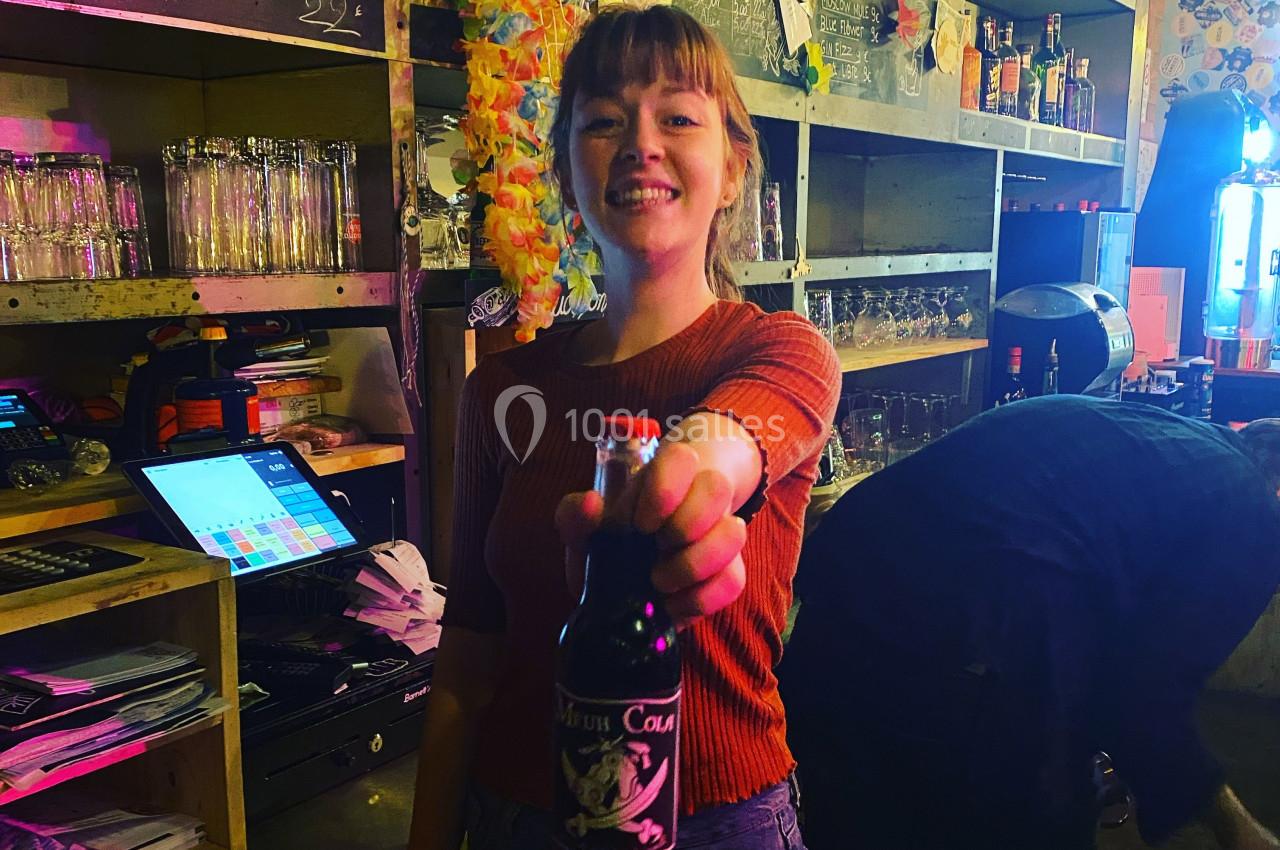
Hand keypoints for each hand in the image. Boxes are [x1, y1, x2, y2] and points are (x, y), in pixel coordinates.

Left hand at [556, 442, 747, 628]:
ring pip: (735, 532)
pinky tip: (672, 604)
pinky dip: (701, 597)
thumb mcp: (586, 529)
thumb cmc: (611, 544)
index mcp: (663, 478)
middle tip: (655, 548)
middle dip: (684, 524)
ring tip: (661, 581)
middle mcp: (697, 499)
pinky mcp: (728, 572)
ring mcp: (718, 535)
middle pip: (716, 487)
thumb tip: (592, 504)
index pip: (680, 457)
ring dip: (695, 562)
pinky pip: (735, 580)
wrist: (632, 579)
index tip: (641, 523)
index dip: (665, 489)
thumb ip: (574, 515)